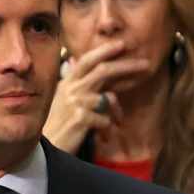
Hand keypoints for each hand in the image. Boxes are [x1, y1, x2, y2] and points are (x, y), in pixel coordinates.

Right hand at [42, 39, 148, 153]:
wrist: (48, 148)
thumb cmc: (60, 126)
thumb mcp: (66, 101)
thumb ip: (79, 85)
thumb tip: (86, 67)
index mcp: (68, 83)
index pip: (87, 60)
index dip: (105, 50)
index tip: (121, 45)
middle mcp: (71, 89)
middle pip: (103, 70)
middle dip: (127, 66)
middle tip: (146, 64)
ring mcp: (75, 103)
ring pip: (108, 98)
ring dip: (117, 112)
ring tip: (117, 123)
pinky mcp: (79, 118)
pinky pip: (105, 119)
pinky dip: (108, 129)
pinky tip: (103, 137)